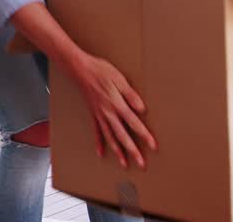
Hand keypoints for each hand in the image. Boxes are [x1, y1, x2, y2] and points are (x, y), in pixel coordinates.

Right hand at [69, 53, 155, 168]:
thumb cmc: (99, 70)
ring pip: (110, 137)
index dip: (145, 136)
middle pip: (122, 136)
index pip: (134, 124)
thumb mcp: (119, 79)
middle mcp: (108, 113)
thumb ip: (131, 95)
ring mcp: (99, 115)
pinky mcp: (93, 114)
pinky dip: (99, 143)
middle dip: (132, 151)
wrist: (79, 68)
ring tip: (124, 164)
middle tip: (141, 164)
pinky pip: (96, 132)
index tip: (153, 146)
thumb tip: (142, 109)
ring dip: (117, 152)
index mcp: (117, 104)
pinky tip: (101, 152)